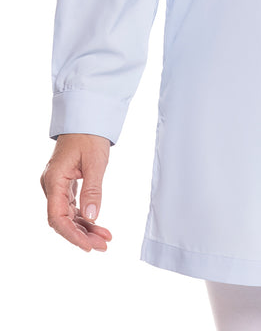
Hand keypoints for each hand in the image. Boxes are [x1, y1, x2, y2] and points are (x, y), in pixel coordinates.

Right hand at [40, 133, 113, 251]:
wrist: (87, 116)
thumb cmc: (90, 135)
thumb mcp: (95, 162)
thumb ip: (93, 191)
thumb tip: (92, 218)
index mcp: (54, 180)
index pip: (58, 218)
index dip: (72, 235)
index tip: (88, 246)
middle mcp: (52, 185)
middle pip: (62, 220)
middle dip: (81, 235)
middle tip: (103, 245)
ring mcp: (57, 184)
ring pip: (68, 214)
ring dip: (85, 228)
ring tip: (105, 238)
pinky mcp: (65, 183)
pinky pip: (72, 205)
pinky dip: (84, 216)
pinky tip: (98, 225)